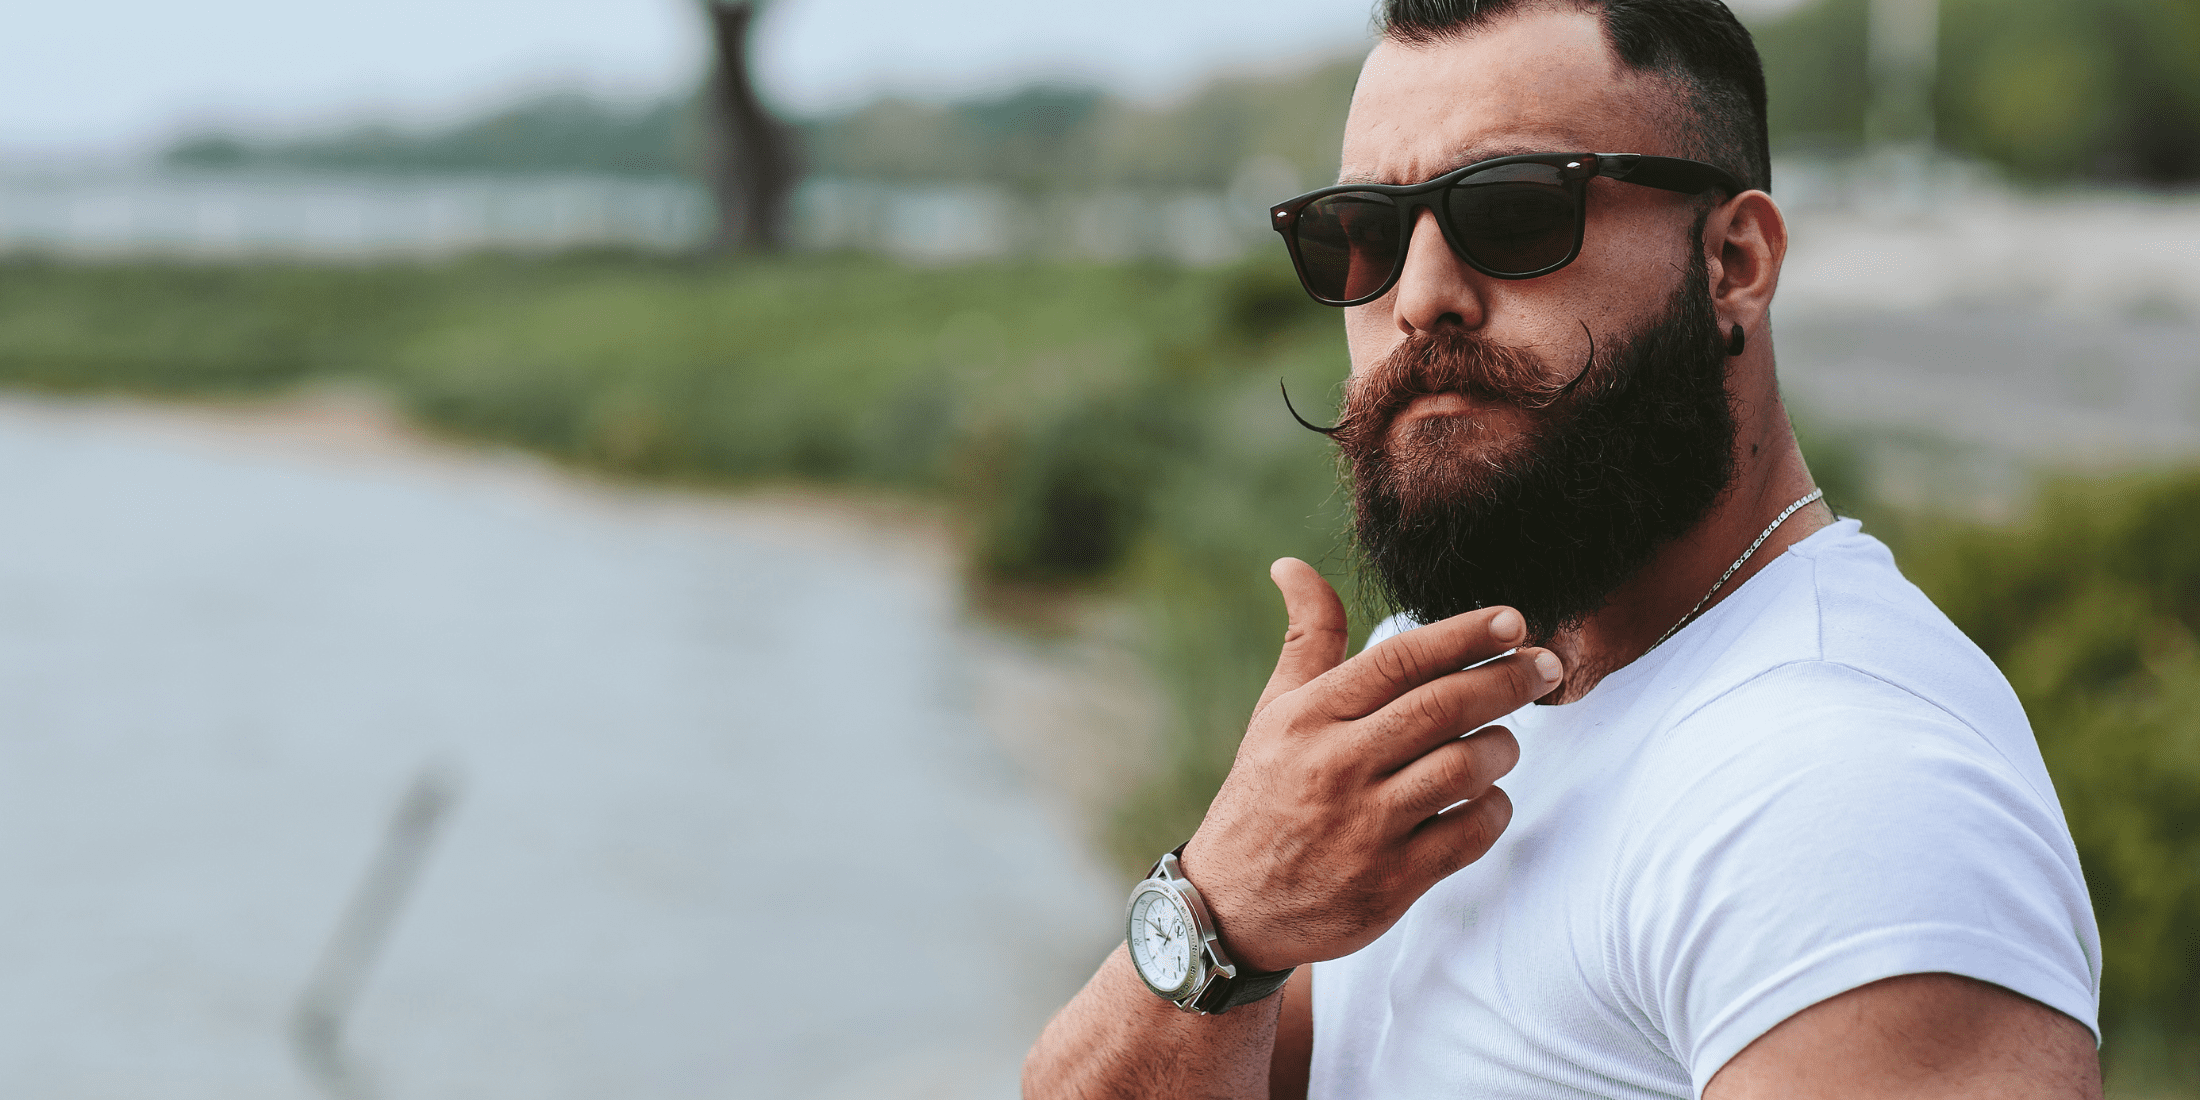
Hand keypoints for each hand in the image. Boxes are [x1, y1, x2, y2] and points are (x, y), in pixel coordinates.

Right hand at [1180, 558, 1560, 972]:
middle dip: (1507, 680)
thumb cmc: (1265, 793)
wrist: (1232, 906)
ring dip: (1502, 746)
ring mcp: (1365, 827)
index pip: (1399, 660)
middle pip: (1442, 708)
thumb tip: (1292, 564)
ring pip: (1463, 768)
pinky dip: (1494, 809)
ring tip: (1504, 740)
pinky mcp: (1391, 883)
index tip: (1513, 620)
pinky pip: (1469, 834)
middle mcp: (1336, 767)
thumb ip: (1306, 641)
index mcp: (1310, 718)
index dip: (1463, 634)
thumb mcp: (1275, 713)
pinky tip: (1488, 797)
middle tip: (1546, 667)